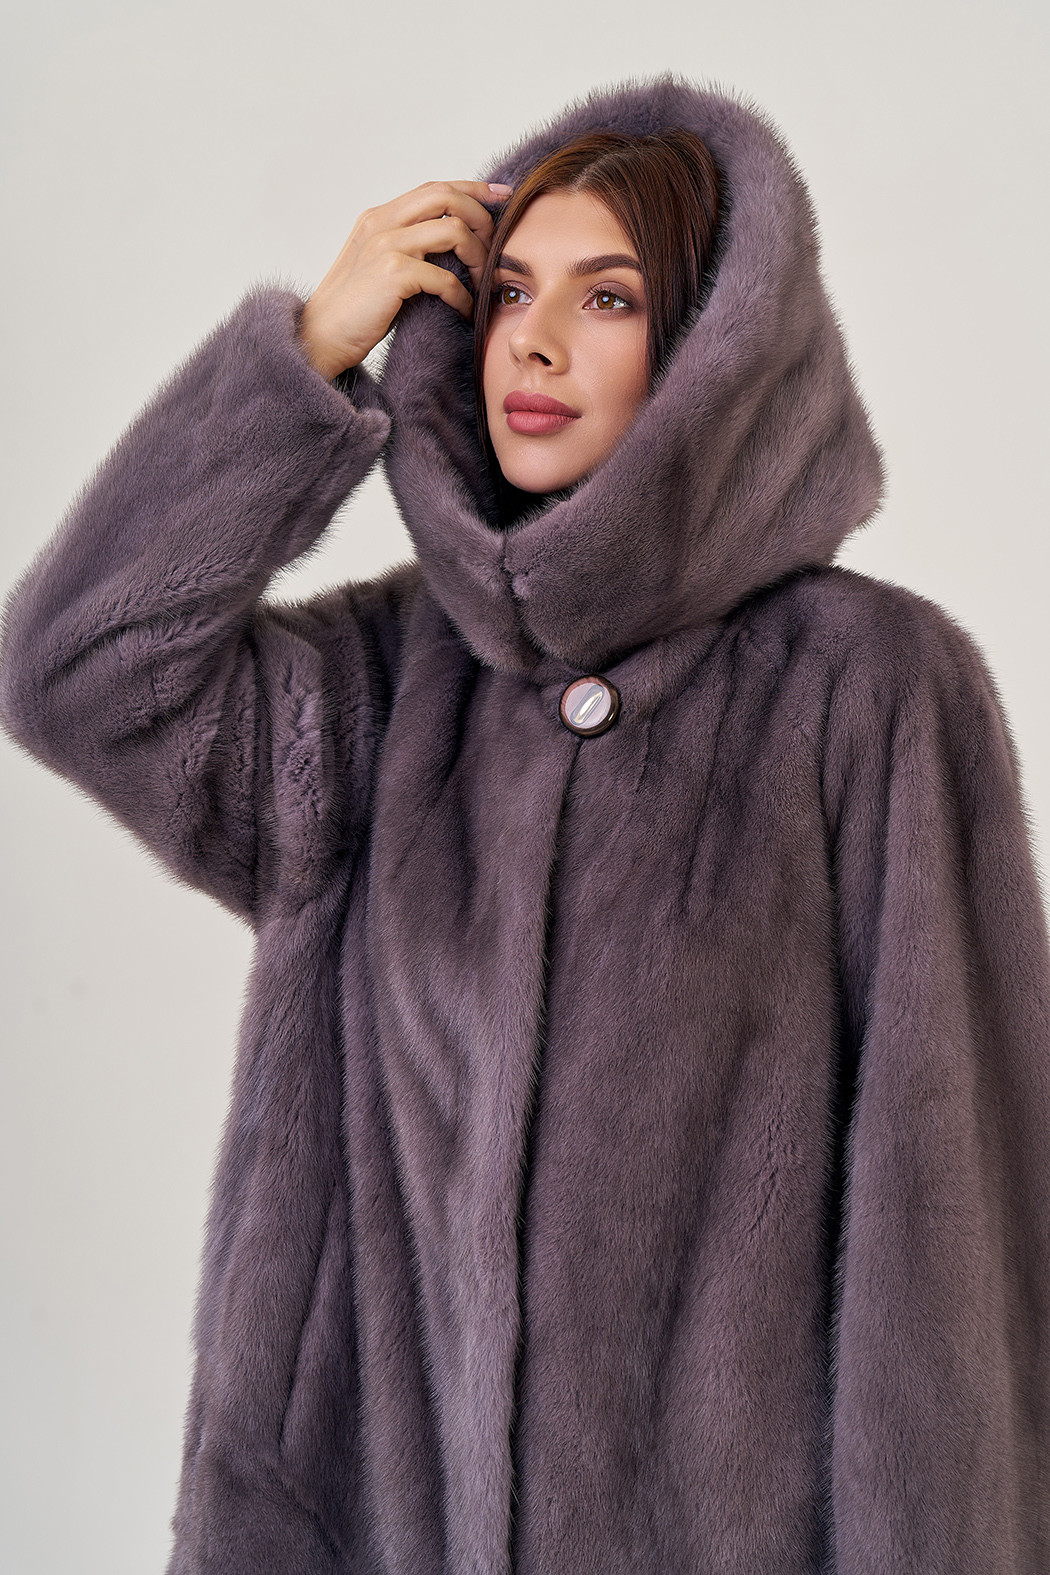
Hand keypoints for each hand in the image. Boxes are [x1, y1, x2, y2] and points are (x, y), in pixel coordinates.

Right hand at [297, 179, 512, 379]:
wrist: (318, 337)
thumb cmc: (352, 311)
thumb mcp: (377, 266)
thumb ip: (407, 246)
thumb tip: (451, 243)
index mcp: (378, 217)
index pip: (434, 188)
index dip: (472, 189)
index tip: (501, 196)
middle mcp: (381, 222)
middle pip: (447, 196)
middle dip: (481, 216)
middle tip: (496, 245)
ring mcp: (386, 245)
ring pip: (454, 230)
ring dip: (478, 256)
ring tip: (482, 282)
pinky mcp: (393, 274)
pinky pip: (445, 277)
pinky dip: (462, 295)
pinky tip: (464, 310)